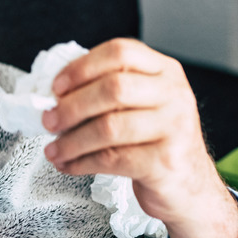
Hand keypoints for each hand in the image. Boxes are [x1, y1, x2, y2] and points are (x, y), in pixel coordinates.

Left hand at [42, 38, 237, 237]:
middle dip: (72, 106)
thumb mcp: (139, 104)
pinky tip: (68, 164)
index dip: (81, 67)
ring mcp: (175, 127)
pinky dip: (81, 163)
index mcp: (163, 70)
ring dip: (71, 141)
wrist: (189, 185)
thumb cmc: (152, 140)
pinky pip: (112, 159)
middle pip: (113, 88)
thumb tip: (52, 96)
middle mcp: (174, 94)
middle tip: (48, 120)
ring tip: (53, 149)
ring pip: (109, 127)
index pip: (120, 52)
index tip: (56, 87)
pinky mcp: (166, 161)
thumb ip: (104, 91)